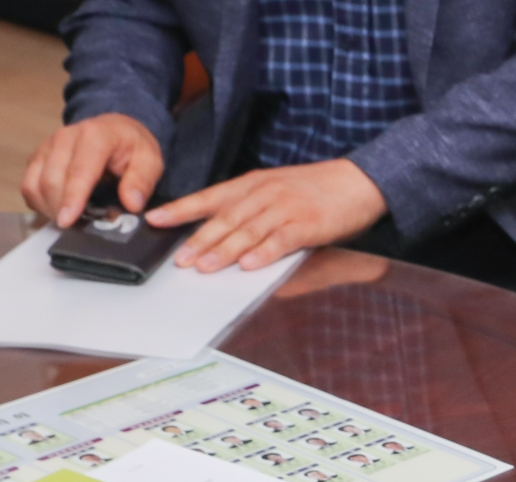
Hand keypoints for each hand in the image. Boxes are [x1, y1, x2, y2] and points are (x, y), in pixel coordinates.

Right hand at [22, 113, 163, 228]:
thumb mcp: (149, 160)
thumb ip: (142, 181)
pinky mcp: (37, 157)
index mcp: (94, 136)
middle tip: (81, 227)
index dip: (72, 199)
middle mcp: (65, 137)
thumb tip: (131, 204)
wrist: (115, 128)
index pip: (78, 172)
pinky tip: (59, 209)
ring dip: (50, 209)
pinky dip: (40, 203)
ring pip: (35, 185)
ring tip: (72, 220)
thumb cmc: (130, 146)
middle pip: (51, 182)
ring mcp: (47, 146)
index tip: (67, 221)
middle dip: (62, 210)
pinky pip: (29, 186)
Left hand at [145, 160, 387, 272]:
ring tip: (205, 267)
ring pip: (248, 231)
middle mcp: (265, 194)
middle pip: (225, 218)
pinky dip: (263, 253)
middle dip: (200, 239)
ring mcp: (285, 208)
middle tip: (180, 259)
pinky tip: (248, 265)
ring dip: (225, 251)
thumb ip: (252, 208)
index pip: (210, 197)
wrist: (359, 181)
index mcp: (254, 184)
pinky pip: (280, 240)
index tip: (156, 218)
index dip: (182, 209)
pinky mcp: (307, 223)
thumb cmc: (318, 190)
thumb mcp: (278, 189)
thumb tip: (225, 234)